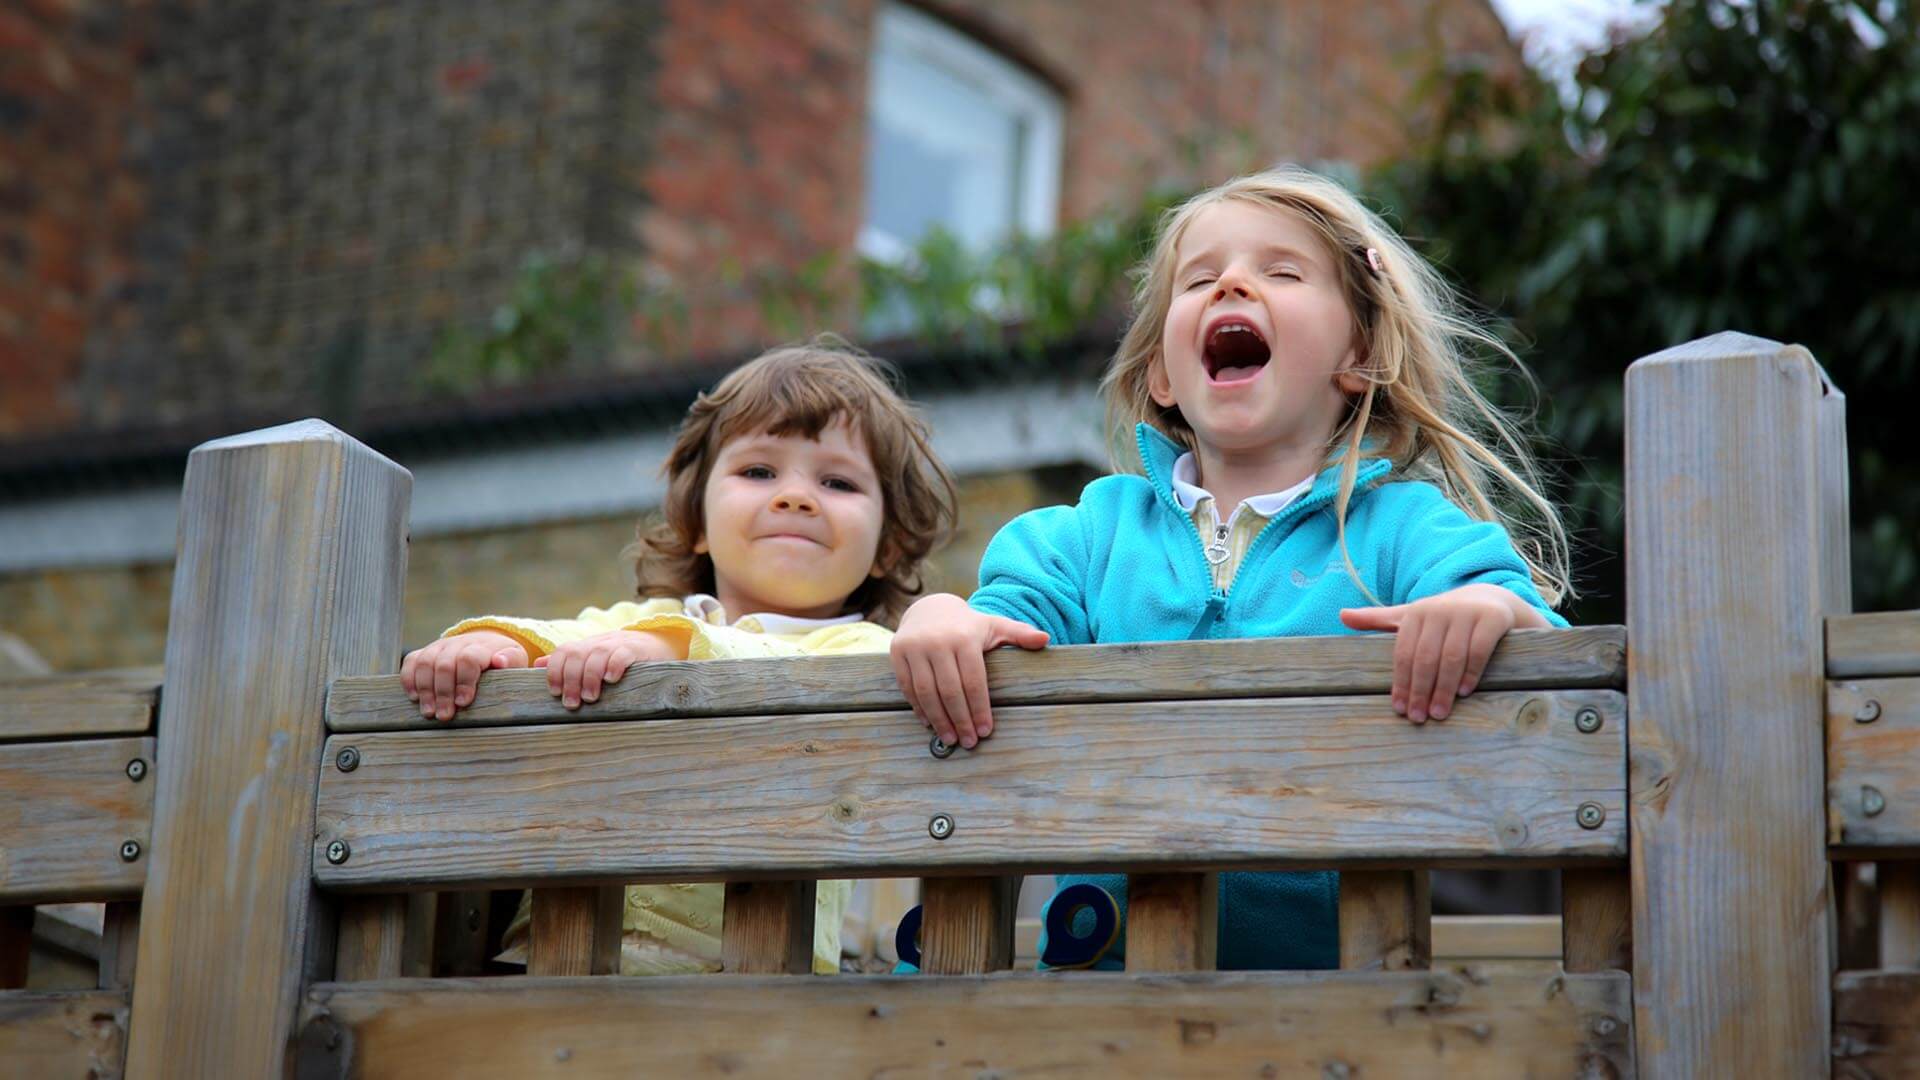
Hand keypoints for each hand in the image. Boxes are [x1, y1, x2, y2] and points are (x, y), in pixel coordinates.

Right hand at [402, 631, 529, 721]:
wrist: (486, 645)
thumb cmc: (501, 660)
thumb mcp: (515, 660)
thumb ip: (511, 661)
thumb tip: (500, 661)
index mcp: (481, 646)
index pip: (468, 658)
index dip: (464, 681)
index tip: (463, 702)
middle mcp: (457, 644)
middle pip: (444, 664)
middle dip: (443, 692)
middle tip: (444, 716)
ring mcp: (439, 647)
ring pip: (425, 663)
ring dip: (425, 690)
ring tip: (429, 713)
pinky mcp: (425, 652)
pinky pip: (411, 661)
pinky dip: (409, 679)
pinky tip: (414, 698)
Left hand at [533, 629, 682, 708]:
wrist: (655, 643)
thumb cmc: (617, 656)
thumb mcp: (591, 656)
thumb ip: (565, 661)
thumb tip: (537, 665)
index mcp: (585, 646)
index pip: (563, 652)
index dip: (555, 671)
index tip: (555, 693)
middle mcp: (598, 643)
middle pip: (577, 655)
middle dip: (570, 680)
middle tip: (571, 704)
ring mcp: (617, 645)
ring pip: (597, 655)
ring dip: (590, 677)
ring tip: (591, 698)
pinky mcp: (636, 650)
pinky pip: (622, 654)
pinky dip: (614, 666)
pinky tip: (611, 680)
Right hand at [889, 593, 1048, 749]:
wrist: (929, 609)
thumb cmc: (967, 626)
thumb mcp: (994, 625)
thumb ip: (1020, 634)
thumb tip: (1045, 639)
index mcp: (964, 637)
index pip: (973, 681)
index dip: (979, 709)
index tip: (985, 731)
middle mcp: (937, 641)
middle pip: (950, 690)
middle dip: (960, 720)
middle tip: (969, 742)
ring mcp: (914, 647)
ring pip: (926, 692)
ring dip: (938, 720)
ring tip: (950, 739)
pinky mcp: (897, 653)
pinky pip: (908, 687)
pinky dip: (919, 709)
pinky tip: (930, 724)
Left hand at [1339, 585, 1528, 723]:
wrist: (1490, 600)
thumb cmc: (1444, 618)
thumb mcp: (1411, 617)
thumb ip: (1378, 619)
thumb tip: (1342, 616)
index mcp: (1416, 612)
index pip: (1403, 653)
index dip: (1400, 683)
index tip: (1399, 709)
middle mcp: (1439, 610)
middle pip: (1424, 658)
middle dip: (1420, 691)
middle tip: (1419, 718)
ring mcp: (1467, 613)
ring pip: (1450, 657)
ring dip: (1443, 689)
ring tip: (1440, 713)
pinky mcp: (1492, 619)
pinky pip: (1478, 651)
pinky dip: (1470, 673)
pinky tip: (1463, 692)